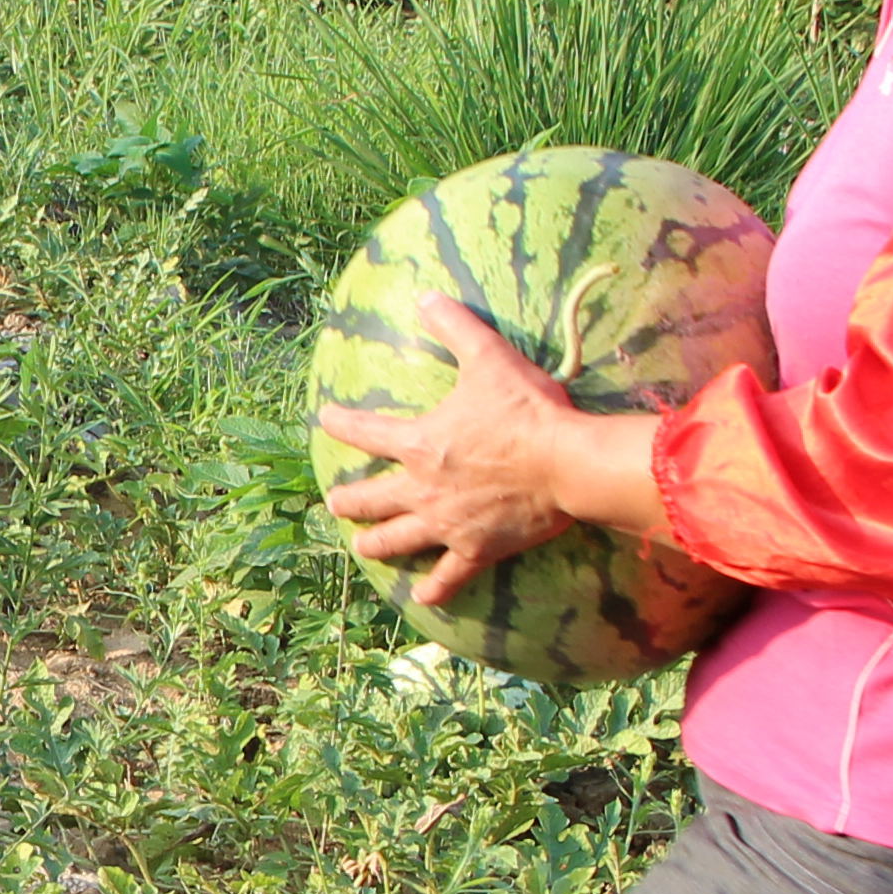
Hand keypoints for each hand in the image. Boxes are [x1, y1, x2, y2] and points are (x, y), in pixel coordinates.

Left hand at [314, 294, 665, 606]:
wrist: (566, 462)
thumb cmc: (527, 409)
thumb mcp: (489, 358)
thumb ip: (455, 326)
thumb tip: (426, 296)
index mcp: (420, 443)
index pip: (366, 432)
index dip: (343, 424)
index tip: (326, 420)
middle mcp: (423, 488)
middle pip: (372, 498)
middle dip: (350, 499)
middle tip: (335, 502)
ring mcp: (446, 523)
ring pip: (398, 540)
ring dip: (375, 543)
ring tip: (361, 546)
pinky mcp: (475, 549)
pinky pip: (448, 575)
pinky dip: (435, 588)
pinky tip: (423, 598)